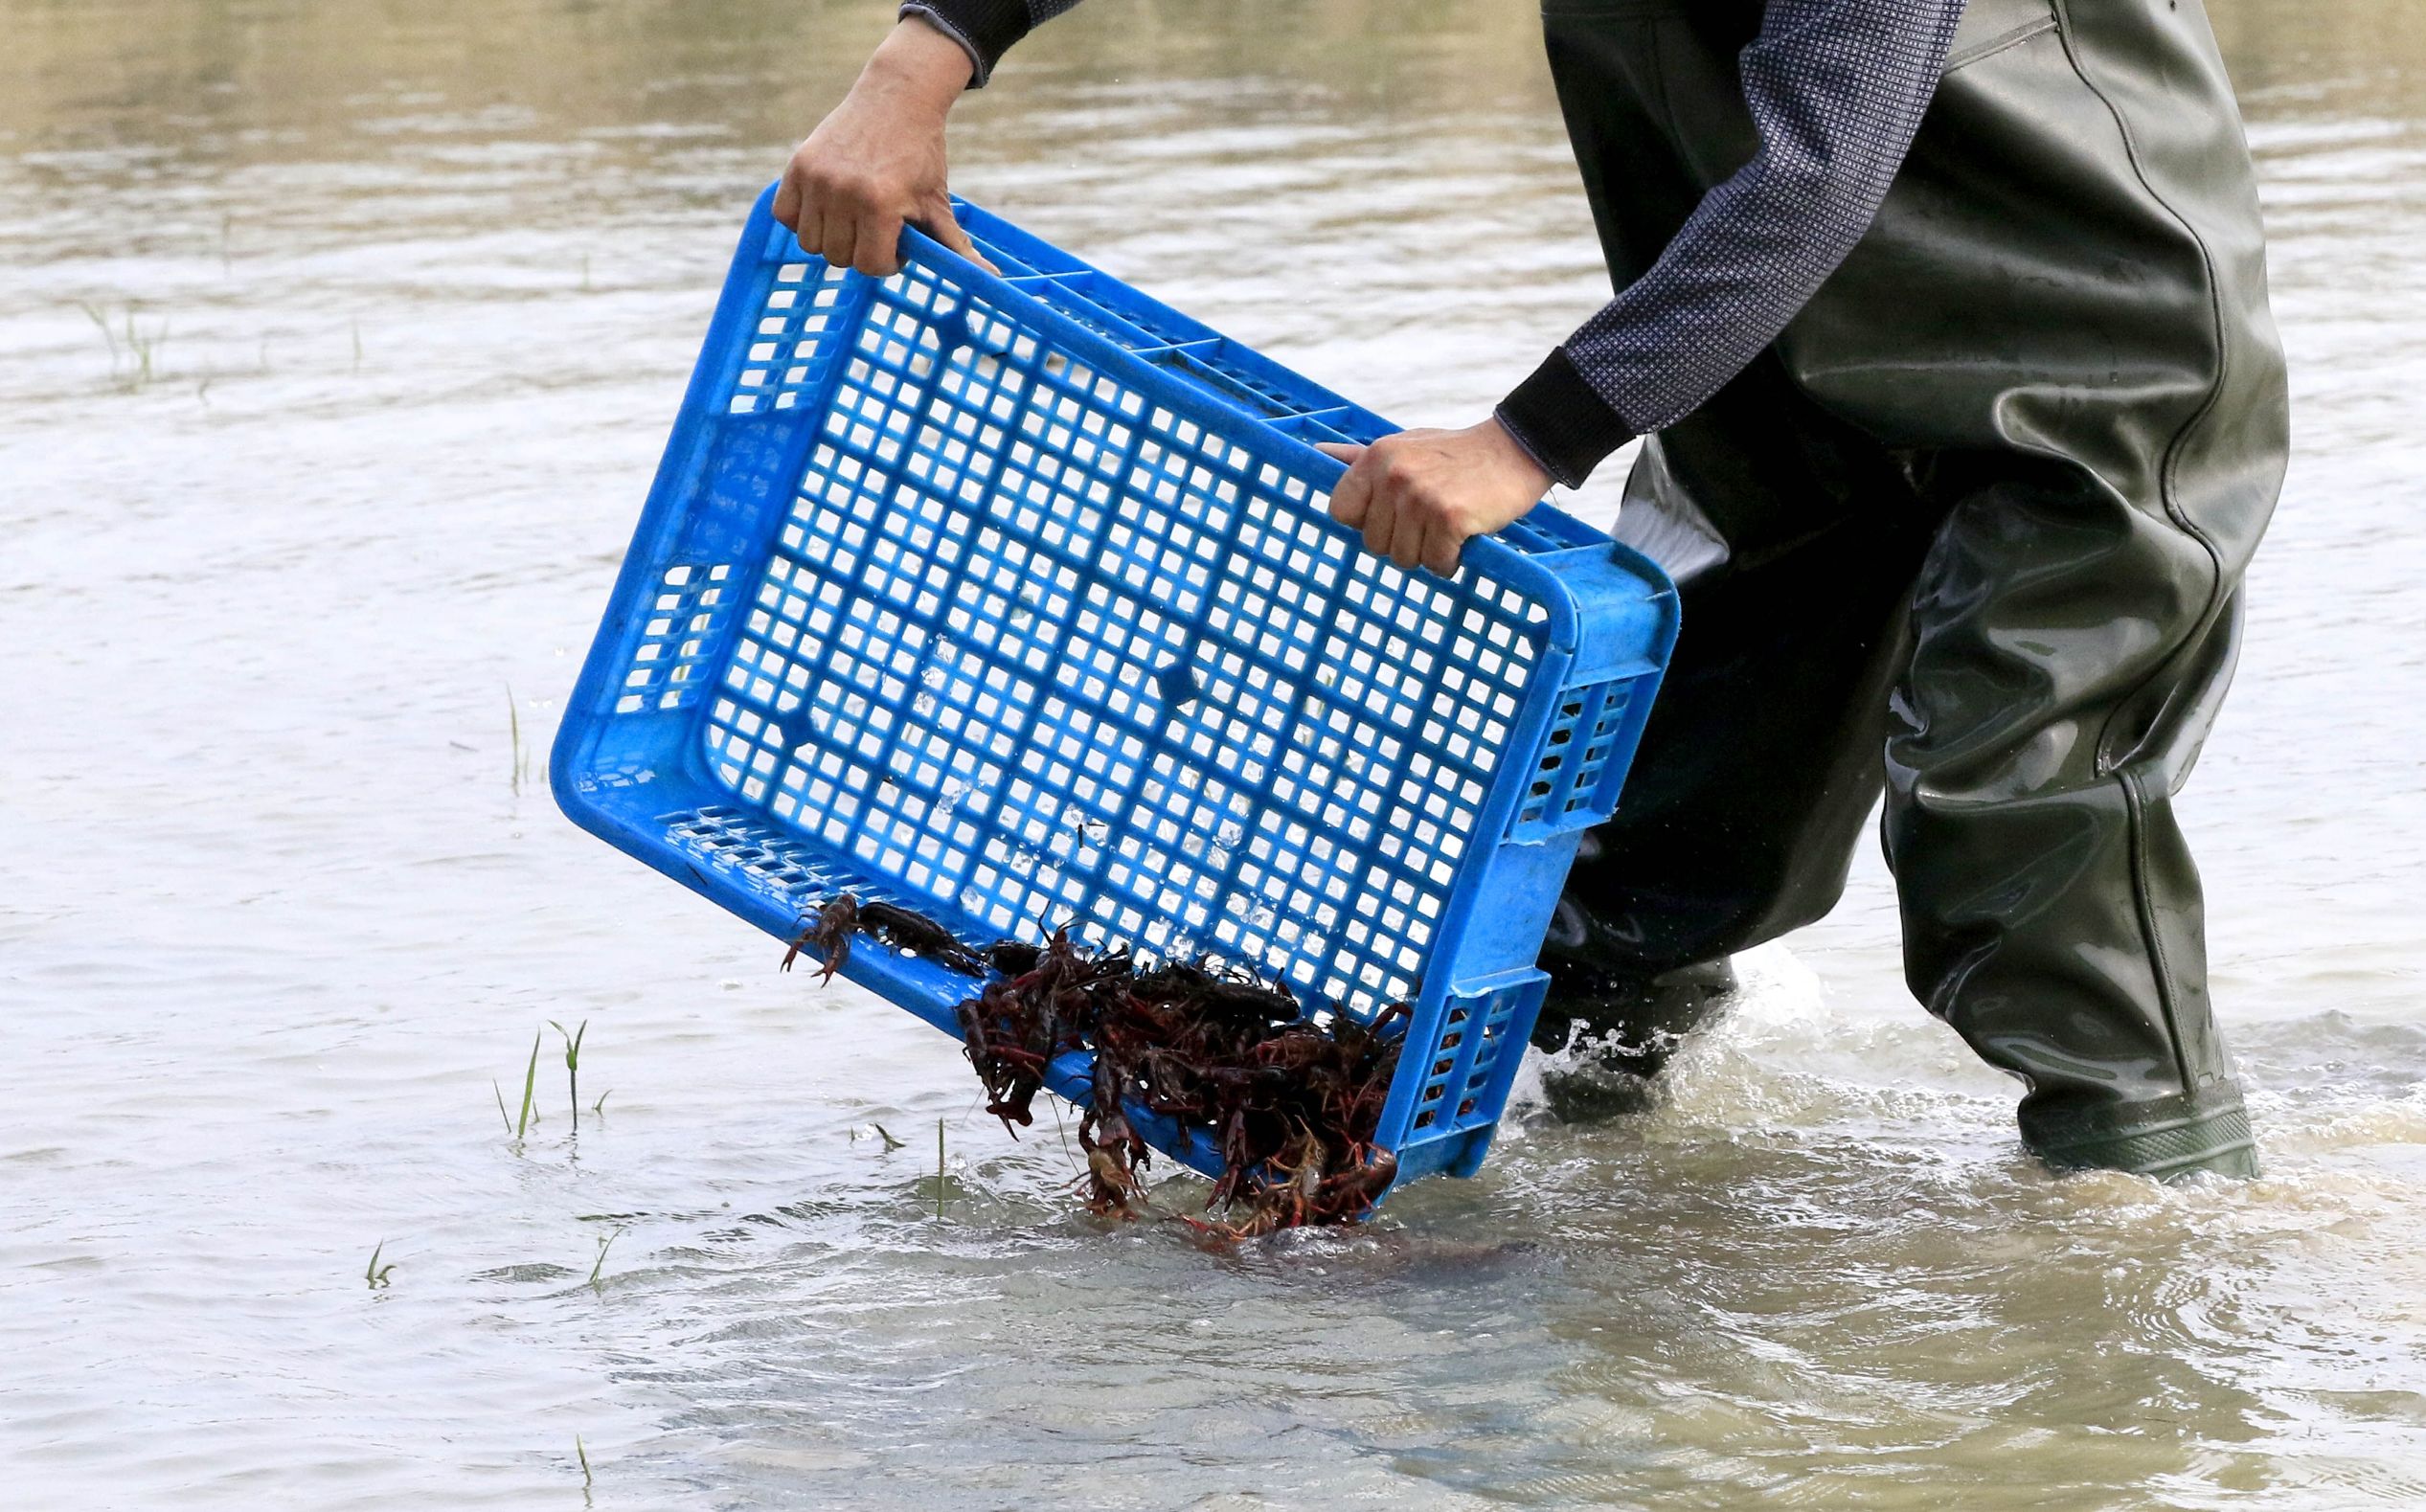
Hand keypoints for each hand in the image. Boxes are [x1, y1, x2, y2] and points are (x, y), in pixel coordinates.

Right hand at [772, 20, 989, 276]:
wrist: (896, 99)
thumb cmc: (921, 154)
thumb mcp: (939, 203)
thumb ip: (956, 247)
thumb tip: (992, 280)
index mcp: (880, 203)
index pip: (871, 265)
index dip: (888, 262)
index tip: (899, 242)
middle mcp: (843, 192)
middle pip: (840, 258)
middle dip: (861, 250)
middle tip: (878, 226)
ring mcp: (816, 178)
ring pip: (811, 243)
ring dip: (833, 238)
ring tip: (854, 217)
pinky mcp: (797, 166)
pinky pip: (786, 216)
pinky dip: (803, 219)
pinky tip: (829, 208)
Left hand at [1316, 420, 1551, 576]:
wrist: (1514, 450)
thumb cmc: (1454, 453)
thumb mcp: (1403, 447)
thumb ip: (1360, 458)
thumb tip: (1317, 451)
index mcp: (1376, 458)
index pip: (1340, 511)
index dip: (1365, 522)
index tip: (1392, 514)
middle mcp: (1394, 475)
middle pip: (1374, 543)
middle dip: (1402, 542)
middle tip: (1429, 519)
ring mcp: (1421, 497)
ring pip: (1405, 558)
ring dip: (1429, 553)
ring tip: (1447, 526)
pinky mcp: (1450, 518)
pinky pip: (1436, 563)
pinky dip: (1451, 561)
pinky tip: (1464, 537)